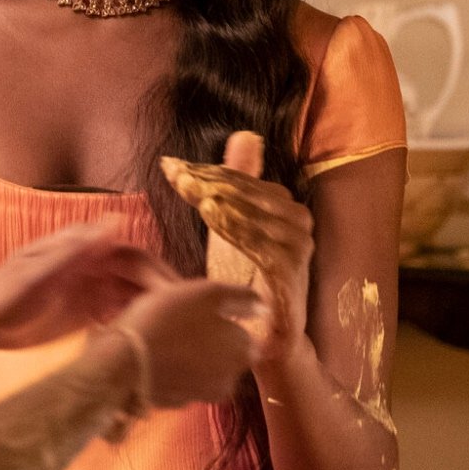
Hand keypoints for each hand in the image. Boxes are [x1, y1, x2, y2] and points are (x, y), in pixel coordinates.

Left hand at [0, 220, 175, 350]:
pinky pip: (118, 315)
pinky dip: (131, 325)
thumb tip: (115, 221)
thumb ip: (76, 250)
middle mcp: (92, 265)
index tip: (177, 299)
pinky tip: (140, 344)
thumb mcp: (39, 274)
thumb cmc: (2, 294)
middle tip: (182, 326)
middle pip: (138, 278)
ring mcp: (89, 288)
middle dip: (160, 297)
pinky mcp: (85, 311)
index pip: (134, 257)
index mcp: (83, 249)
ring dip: (149, 313)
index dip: (157, 275)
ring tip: (168, 339)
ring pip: (132, 297)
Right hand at [110, 278, 257, 408]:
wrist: (122, 361)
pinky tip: (154, 355)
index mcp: (242, 352)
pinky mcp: (176, 404)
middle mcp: (229, 380)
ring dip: (190, 354)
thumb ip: (242, 298)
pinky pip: (181, 380)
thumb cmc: (167, 318)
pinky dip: (173, 369)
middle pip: (225, 353)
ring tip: (163, 336)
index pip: (244, 335)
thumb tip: (264, 307)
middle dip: (208, 339)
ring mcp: (202, 395)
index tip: (198, 311)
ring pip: (203, 367)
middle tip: (179, 320)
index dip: (222, 320)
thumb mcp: (207, 292)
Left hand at [161, 132, 314, 362]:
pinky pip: (260, 243)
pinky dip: (235, 226)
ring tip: (191, 190)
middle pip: (246, 192)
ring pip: (253, 213)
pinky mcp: (291, 271)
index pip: (240, 179)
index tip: (170, 166)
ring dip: (219, 199)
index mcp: (284, 205)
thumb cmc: (248, 278)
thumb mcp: (234, 226)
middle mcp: (297, 221)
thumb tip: (245, 135)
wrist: (268, 333)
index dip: (204, 170)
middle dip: (207, 181)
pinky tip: (212, 216)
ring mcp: (298, 246)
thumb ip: (238, 182)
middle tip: (177, 174)